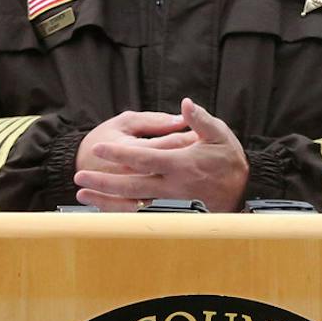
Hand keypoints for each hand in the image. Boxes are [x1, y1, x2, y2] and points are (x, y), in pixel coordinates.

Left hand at [75, 98, 248, 212]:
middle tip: (79, 177)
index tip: (99, 148)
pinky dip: (119, 213)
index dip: (119, 153)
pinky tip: (103, 209)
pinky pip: (140, 216)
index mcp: (181, 164)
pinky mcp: (170, 214)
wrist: (242, 191)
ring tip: (83, 194)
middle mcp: (172, 187)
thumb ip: (201, 120)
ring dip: (106, 200)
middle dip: (103, 182)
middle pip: (130, 186)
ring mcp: (170, 203)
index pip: (144, 158)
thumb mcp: (220, 135)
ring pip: (132, 204)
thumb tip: (185, 104)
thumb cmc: (229, 161)